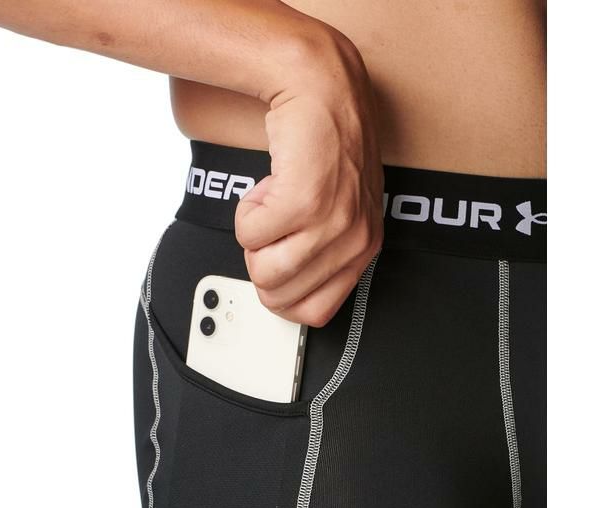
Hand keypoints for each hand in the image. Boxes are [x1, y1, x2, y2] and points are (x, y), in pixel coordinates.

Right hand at [235, 26, 382, 327]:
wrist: (323, 92)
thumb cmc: (327, 150)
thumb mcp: (340, 213)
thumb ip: (321, 255)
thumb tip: (281, 289)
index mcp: (363, 250)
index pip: (315, 313)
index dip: (281, 296)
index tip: (275, 268)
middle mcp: (353, 241)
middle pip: (280, 296)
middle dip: (260, 264)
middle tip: (272, 228)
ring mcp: (330, 224)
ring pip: (262, 272)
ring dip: (253, 238)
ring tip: (271, 204)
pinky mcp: (303, 203)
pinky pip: (249, 235)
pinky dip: (246, 211)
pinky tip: (268, 185)